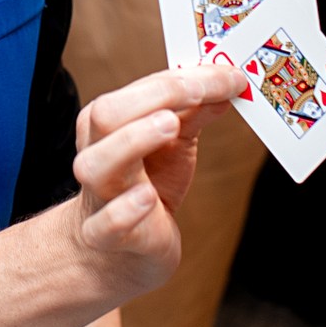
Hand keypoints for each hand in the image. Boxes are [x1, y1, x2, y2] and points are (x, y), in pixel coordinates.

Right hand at [68, 65, 243, 293]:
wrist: (123, 249)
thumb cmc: (146, 187)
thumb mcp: (174, 144)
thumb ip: (195, 114)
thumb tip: (226, 85)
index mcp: (108, 124)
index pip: (141, 90)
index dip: (185, 79)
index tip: (228, 76)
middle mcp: (96, 153)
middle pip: (107, 115)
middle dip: (156, 97)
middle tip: (199, 94)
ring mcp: (98, 195)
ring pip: (97, 165)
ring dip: (133, 141)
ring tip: (169, 125)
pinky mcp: (107, 237)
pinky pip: (107, 223)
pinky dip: (125, 210)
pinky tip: (148, 198)